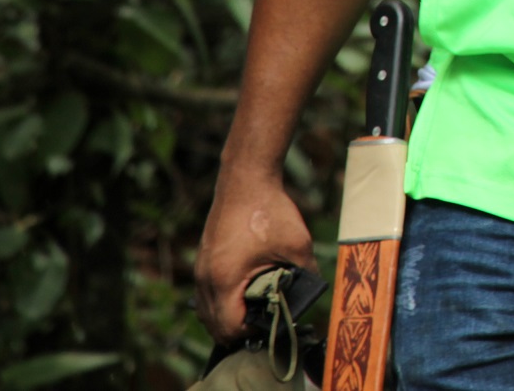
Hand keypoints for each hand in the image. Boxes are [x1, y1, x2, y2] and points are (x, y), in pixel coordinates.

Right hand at [195, 168, 314, 342]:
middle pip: (214, 326)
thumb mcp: (297, 245)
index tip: (271, 323)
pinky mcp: (203, 261)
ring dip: (228, 318)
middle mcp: (206, 279)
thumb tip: (312, 294)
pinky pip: (206, 295)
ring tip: (255, 312)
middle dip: (239, 330)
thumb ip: (305, 274)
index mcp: (225, 280)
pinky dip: (221, 302)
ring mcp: (201, 270)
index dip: (251, 333)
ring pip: (206, 312)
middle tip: (265, 323)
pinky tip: (243, 295)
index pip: (230, 328)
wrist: (245, 180)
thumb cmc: (269, 210)